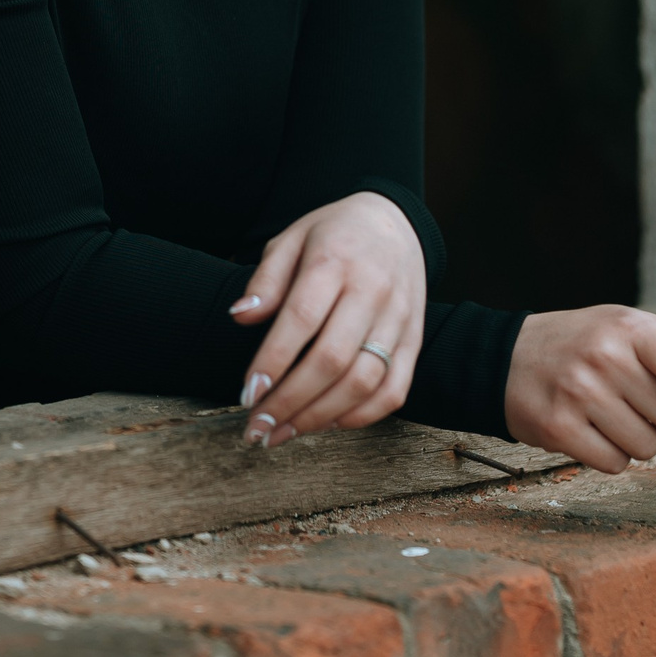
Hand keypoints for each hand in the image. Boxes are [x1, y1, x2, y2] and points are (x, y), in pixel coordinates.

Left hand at [227, 192, 425, 446]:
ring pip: (363, 381)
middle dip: (290, 402)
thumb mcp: (292, 239)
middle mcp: (372, 290)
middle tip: (257, 428)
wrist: (394, 223)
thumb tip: (240, 316)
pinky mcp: (415, 340)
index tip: (248, 394)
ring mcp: (398, 318)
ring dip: (319, 416)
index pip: (302, 318)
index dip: (273, 361)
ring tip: (283, 432)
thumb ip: (266, 279)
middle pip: (332, 358)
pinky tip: (326, 423)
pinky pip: (393, 390)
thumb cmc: (332, 235)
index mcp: (335, 260)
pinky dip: (360, 416)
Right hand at [504, 306, 655, 470]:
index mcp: (629, 327)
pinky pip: (615, 464)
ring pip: (647, 447)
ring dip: (640, 441)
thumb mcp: (633, 328)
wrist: (506, 358)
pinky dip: (612, 456)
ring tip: (613, 415)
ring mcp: (580, 393)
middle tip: (642, 405)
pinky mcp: (559, 427)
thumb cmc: (584, 341)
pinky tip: (592, 432)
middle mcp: (605, 356)